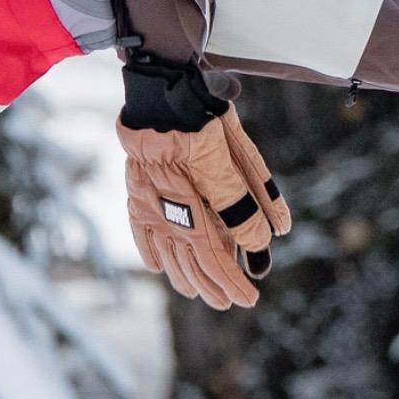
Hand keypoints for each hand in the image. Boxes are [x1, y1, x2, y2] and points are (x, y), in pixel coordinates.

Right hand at [118, 103, 290, 311]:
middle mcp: (166, 215)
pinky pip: (141, 229)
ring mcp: (148, 205)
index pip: (214, 260)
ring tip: (194, 291)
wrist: (157, 96)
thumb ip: (242, 203)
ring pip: (166, 253)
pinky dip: (148, 250)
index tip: (249, 298)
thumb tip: (262, 242)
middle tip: (229, 301)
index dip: (232, 282)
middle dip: (211, 285)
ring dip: (182, 276)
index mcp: (190, 210)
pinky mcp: (137, 192)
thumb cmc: (196, 123)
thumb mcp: (228, 161)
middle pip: (190, 263)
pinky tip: (155, 265)